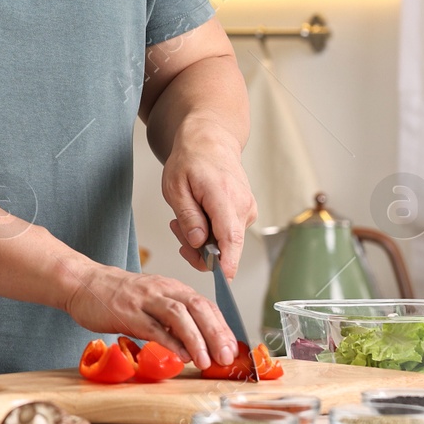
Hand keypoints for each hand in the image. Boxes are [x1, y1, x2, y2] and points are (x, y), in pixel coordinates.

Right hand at [67, 263, 239, 367]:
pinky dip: (171, 342)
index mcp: (171, 287)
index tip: (231, 348)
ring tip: (205, 361)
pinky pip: (153, 327)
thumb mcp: (151, 300)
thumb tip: (196, 342)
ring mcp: (144, 300)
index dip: (222, 327)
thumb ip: (172, 318)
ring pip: (179, 315)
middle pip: (198, 307)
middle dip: (216, 333)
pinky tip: (181, 356)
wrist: (82, 283)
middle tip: (226, 357)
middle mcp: (161, 290)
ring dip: (196, 339)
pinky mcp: (127, 312)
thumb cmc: (116, 295)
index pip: (205, 305)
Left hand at [160, 117, 255, 278]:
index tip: (222, 280)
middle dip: (198, 249)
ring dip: (203, 240)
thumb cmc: (190, 161)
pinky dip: (211, 233)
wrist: (210, 142)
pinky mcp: (246, 215)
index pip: (231, 237)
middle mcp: (243, 206)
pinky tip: (199, 217)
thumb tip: (198, 242)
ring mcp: (248, 211)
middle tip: (177, 229)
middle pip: (226, 247)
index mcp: (224, 197)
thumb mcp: (175, 187)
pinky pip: (229, 235)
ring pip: (226, 243)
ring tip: (185, 218)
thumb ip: (188, 216)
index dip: (227, 262)